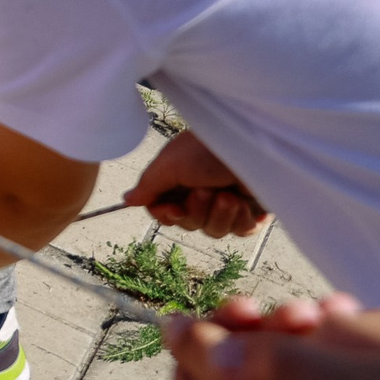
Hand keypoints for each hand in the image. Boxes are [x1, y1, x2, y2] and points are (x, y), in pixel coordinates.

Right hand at [126, 130, 267, 236]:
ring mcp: (226, 204)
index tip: (174, 209)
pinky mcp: (251, 212)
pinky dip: (240, 219)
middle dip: (196, 211)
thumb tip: (126, 200)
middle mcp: (200, 193)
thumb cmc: (207, 150)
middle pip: (188, 224)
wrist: (253, 148)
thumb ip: (148, 186)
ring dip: (219, 215)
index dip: (168, 215)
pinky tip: (243, 201)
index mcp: (178, 181)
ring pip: (214, 231)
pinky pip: (240, 231)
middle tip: (205, 191)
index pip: (164, 211)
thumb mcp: (170, 165)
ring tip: (228, 195)